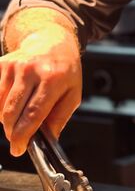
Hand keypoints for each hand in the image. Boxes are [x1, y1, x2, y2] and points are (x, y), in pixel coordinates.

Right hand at [0, 27, 81, 155]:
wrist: (51, 42)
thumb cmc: (64, 70)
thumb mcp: (73, 93)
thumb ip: (60, 117)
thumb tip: (47, 139)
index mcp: (53, 79)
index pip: (33, 113)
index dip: (23, 135)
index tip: (19, 148)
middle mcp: (31, 70)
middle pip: (11, 111)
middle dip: (12, 131)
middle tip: (17, 138)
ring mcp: (13, 66)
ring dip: (6, 118)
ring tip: (20, 115)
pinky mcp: (1, 64)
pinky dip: (0, 105)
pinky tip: (12, 103)